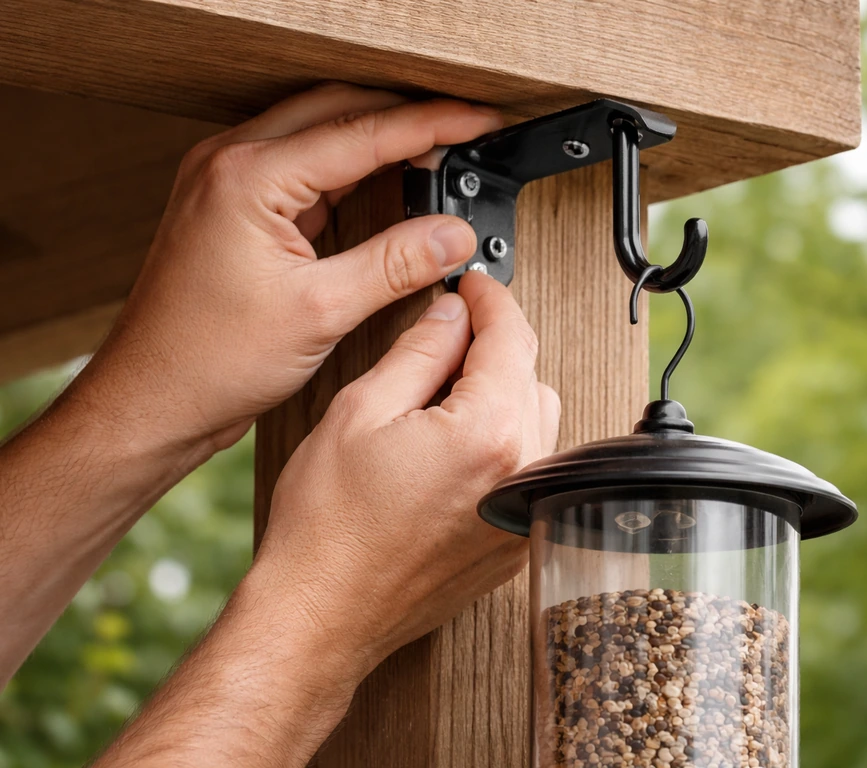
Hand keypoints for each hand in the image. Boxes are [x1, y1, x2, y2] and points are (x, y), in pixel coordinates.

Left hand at [81, 83, 502, 451]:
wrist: (153, 398)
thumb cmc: (210, 361)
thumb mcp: (320, 311)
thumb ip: (395, 264)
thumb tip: (452, 235)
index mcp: (249, 177)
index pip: (362, 132)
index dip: (432, 124)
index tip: (478, 122)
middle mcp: (230, 164)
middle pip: (339, 110)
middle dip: (406, 116)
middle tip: (464, 129)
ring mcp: (227, 182)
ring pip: (319, 133)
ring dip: (376, 139)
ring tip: (434, 152)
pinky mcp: (233, 208)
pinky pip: (301, 167)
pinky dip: (347, 169)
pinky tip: (382, 182)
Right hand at [251, 272, 560, 676]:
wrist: (321, 616)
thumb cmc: (327, 530)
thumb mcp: (360, 411)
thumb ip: (419, 351)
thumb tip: (450, 315)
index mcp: (488, 436)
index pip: (512, 338)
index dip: (491, 299)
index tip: (474, 285)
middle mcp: (521, 478)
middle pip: (531, 378)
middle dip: (493, 350)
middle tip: (442, 343)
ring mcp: (521, 517)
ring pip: (535, 423)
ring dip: (498, 397)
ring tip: (435, 404)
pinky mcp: (513, 544)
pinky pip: (525, 471)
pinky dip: (499, 444)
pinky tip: (445, 450)